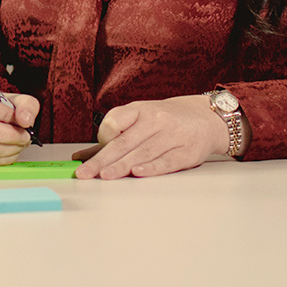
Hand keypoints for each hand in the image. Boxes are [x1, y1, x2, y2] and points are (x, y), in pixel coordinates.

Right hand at [0, 87, 39, 173]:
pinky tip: (11, 151)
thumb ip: (26, 105)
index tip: (21, 120)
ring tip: (20, 142)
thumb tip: (25, 120)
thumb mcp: (16, 100)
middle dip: (10, 135)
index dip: (7, 115)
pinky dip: (4, 160)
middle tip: (25, 136)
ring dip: (10, 148)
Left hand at [74, 95, 227, 179]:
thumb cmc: (166, 120)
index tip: (90, 154)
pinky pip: (167, 160)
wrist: (206, 118)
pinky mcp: (187, 152)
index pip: (115, 121)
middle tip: (85, 173)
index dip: (102, 137)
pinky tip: (138, 173)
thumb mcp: (139, 119)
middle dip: (102, 160)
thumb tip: (80, 156)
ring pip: (143, 153)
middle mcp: (156, 120)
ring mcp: (172, 135)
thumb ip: (111, 137)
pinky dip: (152, 167)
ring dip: (122, 166)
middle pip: (125, 142)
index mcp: (140, 110)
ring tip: (105, 176)